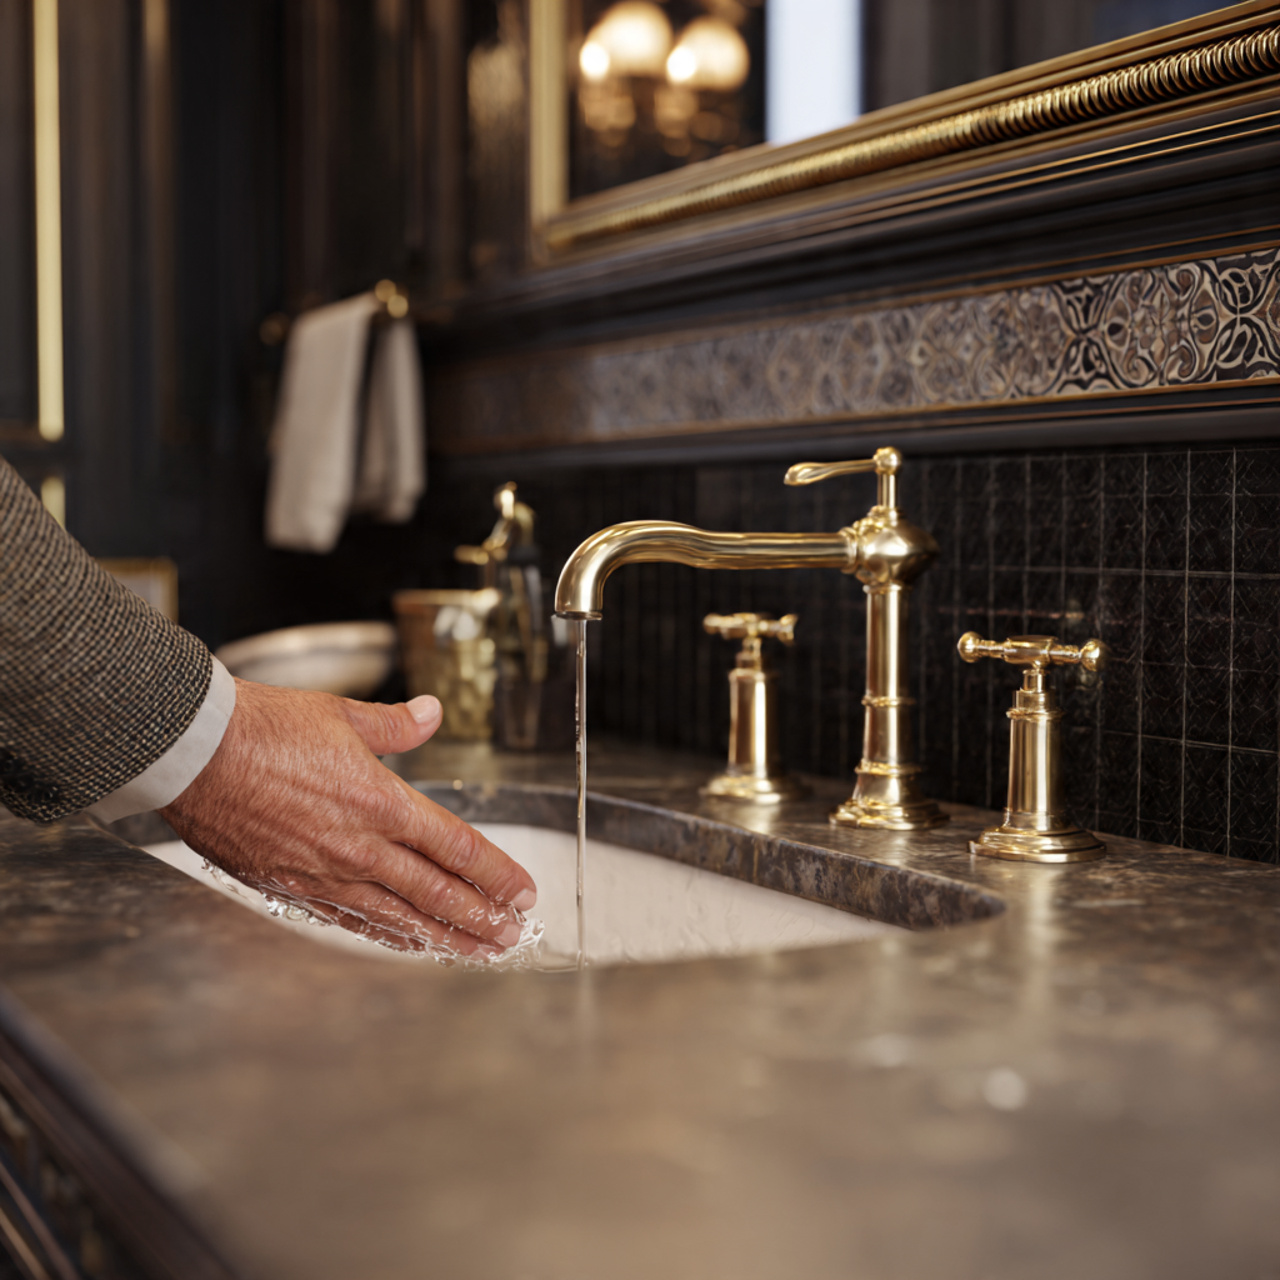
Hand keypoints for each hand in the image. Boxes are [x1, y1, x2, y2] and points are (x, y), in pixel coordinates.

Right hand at [161, 679, 536, 957]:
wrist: (192, 752)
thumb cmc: (261, 728)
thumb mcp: (340, 715)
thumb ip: (395, 725)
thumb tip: (431, 713)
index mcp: (381, 801)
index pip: (456, 847)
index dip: (496, 874)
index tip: (524, 893)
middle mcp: (359, 845)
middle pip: (436, 892)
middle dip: (480, 917)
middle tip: (512, 937)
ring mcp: (324, 872)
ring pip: (398, 917)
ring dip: (443, 937)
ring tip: (476, 954)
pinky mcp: (290, 887)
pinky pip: (350, 920)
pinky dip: (386, 937)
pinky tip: (407, 944)